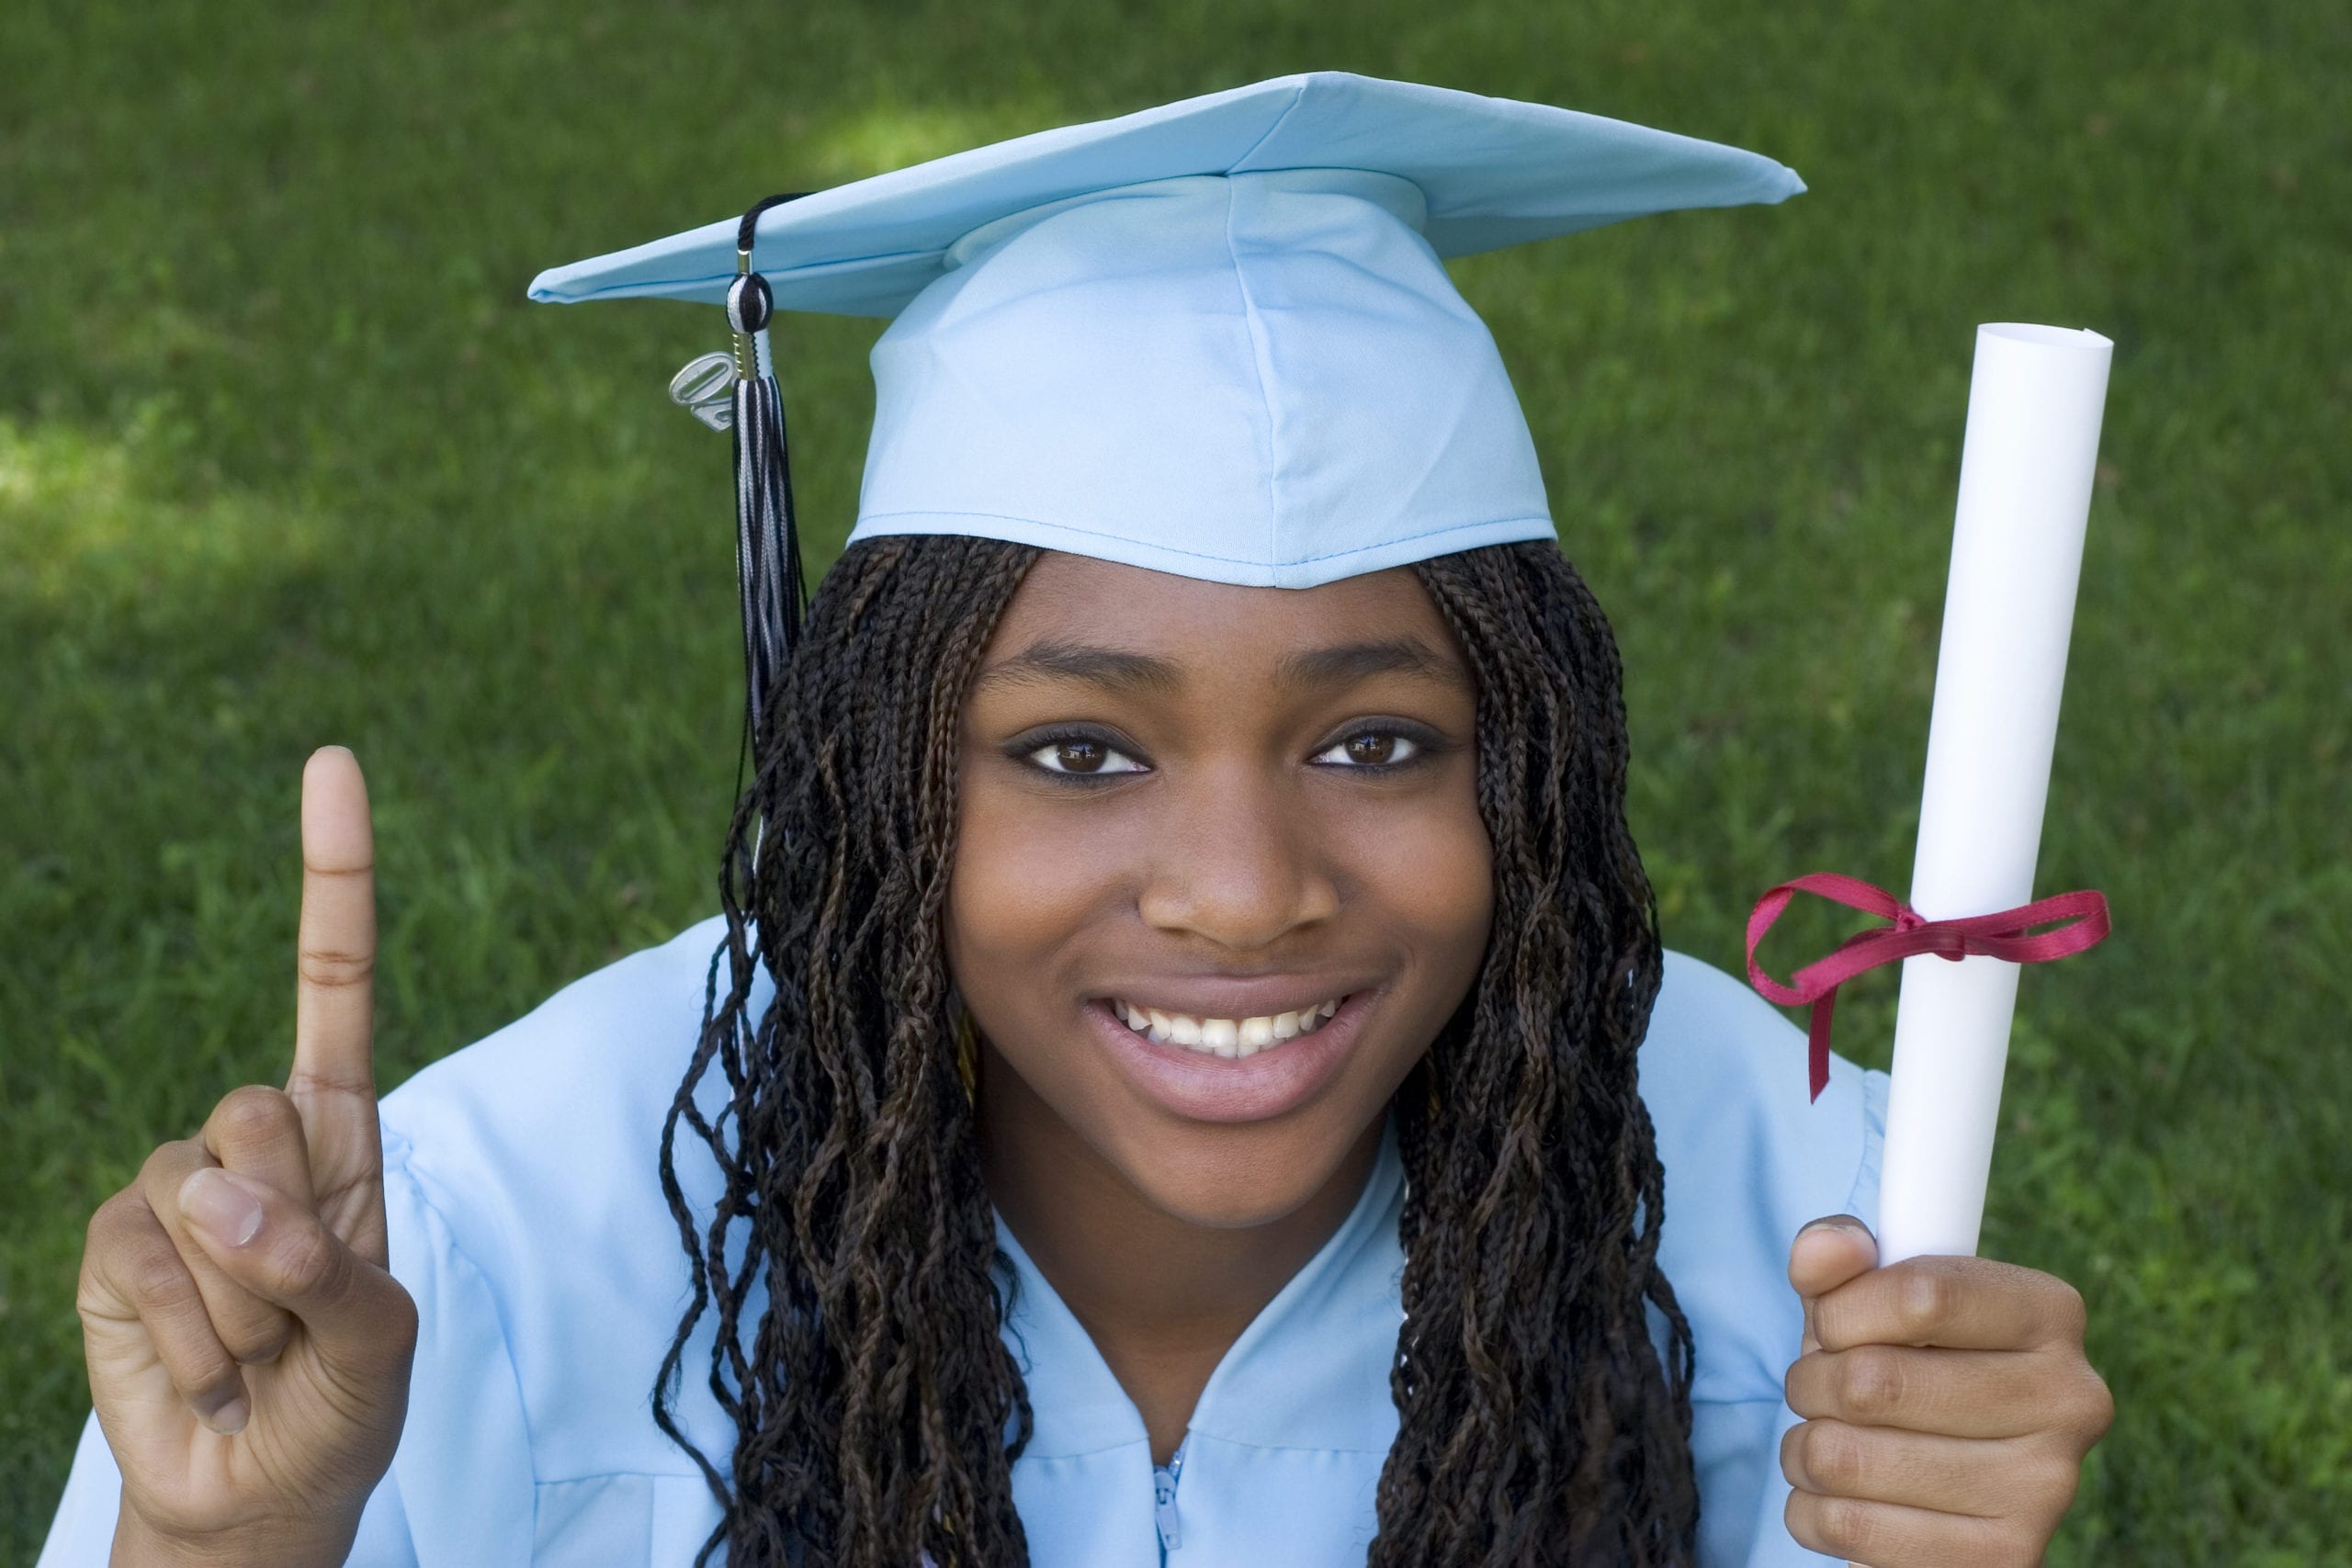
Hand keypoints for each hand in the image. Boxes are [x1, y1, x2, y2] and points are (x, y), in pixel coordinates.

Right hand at [78, 747, 415, 1566]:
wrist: (261, 1488)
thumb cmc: (342, 1399)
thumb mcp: (383, 1340)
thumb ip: (330, 1269)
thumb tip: (222, 1199)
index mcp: (341, 1129)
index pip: (333, 982)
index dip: (330, 876)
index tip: (331, 762)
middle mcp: (255, 1140)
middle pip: (259, 1107)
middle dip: (291, 1228)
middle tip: (305, 1311)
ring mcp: (172, 1186)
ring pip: (200, 1192)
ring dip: (246, 1301)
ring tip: (261, 1349)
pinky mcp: (109, 1243)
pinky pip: (144, 1258)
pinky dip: (193, 1333)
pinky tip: (209, 1367)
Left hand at [1779, 1217, 2111, 1566]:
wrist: (1946, 1483)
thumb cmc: (1901, 1364)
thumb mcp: (1870, 1296)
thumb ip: (1838, 1255)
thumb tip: (1824, 1248)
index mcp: (2050, 1313)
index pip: (1922, 1295)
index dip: (1842, 1310)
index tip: (1829, 1325)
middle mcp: (2070, 1400)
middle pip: (1873, 1382)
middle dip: (1810, 1382)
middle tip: (1816, 1389)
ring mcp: (2045, 1489)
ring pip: (1845, 1458)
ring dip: (1803, 1449)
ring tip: (1824, 1443)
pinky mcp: (2003, 1560)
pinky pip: (1848, 1527)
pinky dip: (1811, 1510)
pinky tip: (1839, 1497)